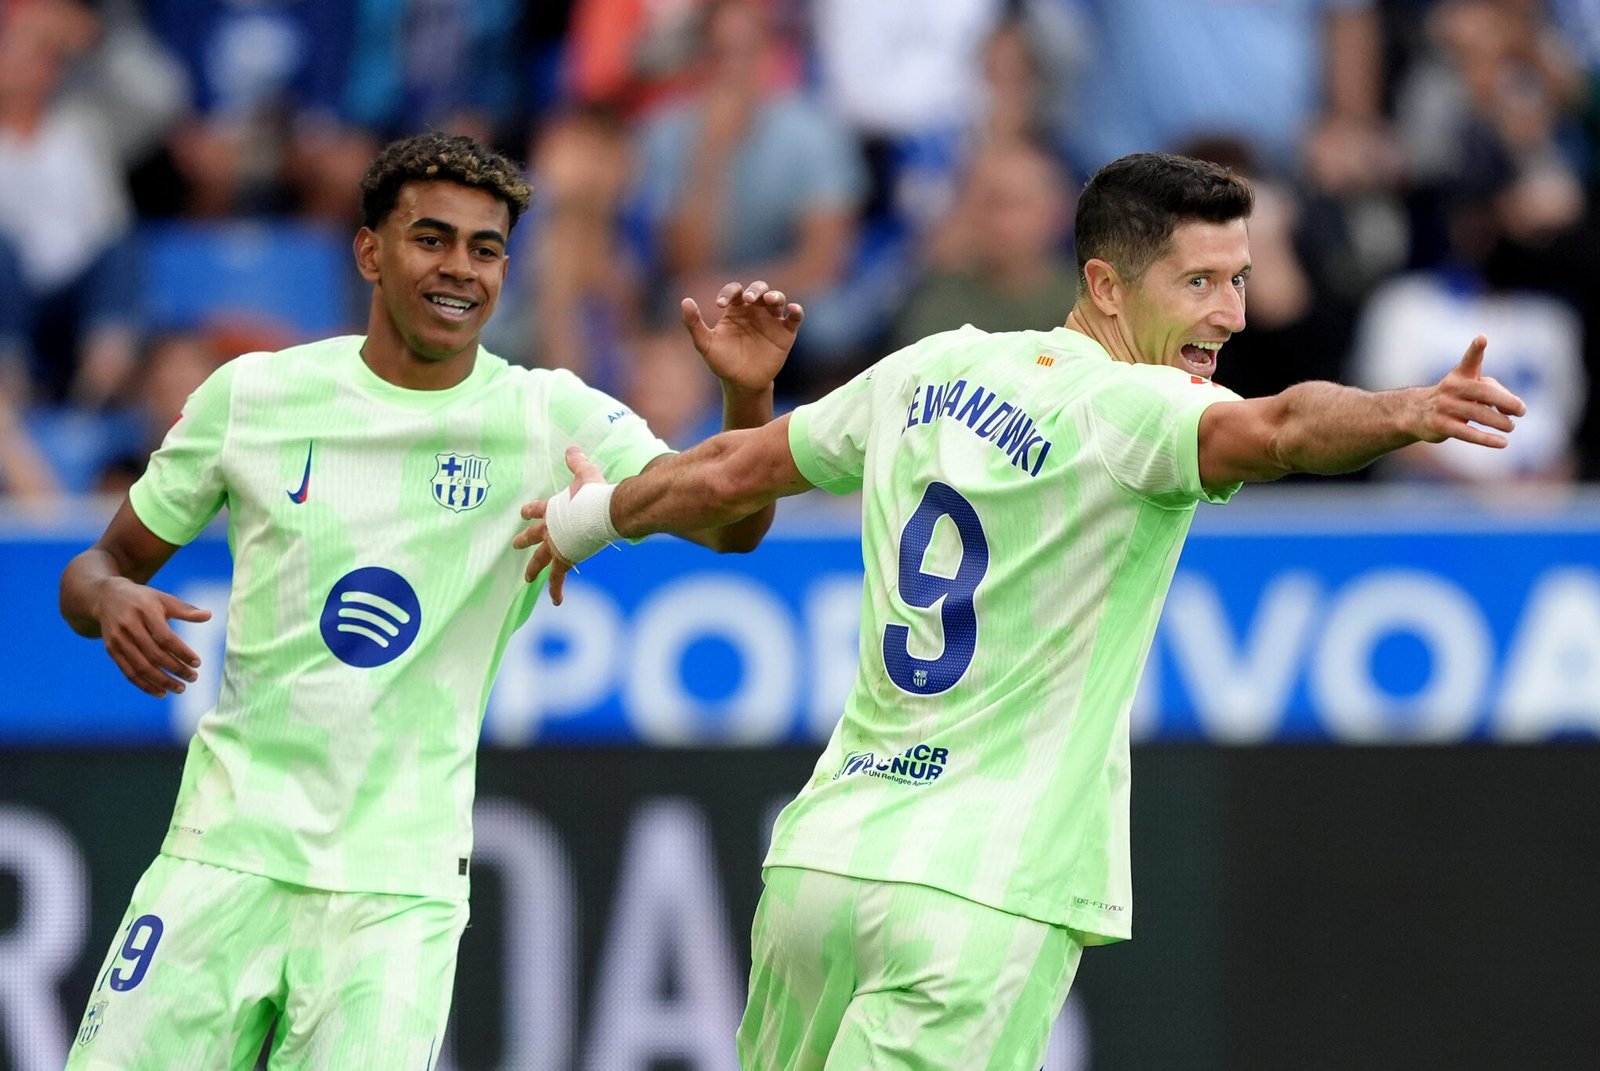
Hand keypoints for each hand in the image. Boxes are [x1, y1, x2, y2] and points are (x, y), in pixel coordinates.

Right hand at [95, 578, 209, 697]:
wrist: (107, 597)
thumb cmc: (143, 599)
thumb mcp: (164, 599)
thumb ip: (185, 610)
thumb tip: (209, 615)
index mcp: (145, 612)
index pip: (165, 638)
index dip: (182, 652)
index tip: (197, 663)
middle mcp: (129, 626)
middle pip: (154, 655)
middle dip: (175, 669)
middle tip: (193, 678)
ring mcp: (118, 640)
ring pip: (140, 667)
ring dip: (161, 681)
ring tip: (180, 688)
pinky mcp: (111, 650)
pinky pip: (128, 672)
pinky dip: (145, 685)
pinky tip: (161, 692)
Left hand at [514, 445, 606, 603]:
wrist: (606, 512)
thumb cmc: (596, 493)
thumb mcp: (586, 473)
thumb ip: (577, 462)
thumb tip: (572, 448)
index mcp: (552, 509)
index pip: (535, 509)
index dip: (529, 511)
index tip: (523, 513)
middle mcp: (550, 529)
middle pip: (532, 536)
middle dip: (523, 540)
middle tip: (515, 544)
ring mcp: (556, 546)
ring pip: (540, 560)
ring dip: (532, 569)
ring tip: (527, 578)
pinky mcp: (566, 560)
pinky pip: (558, 579)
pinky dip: (556, 591)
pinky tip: (556, 602)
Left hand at [682, 280, 803, 393]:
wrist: (741, 383)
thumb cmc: (722, 362)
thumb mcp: (705, 344)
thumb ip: (694, 324)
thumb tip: (685, 300)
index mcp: (736, 309)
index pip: (734, 291)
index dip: (729, 292)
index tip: (720, 305)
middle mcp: (755, 310)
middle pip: (759, 288)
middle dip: (755, 290)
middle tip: (748, 299)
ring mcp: (772, 320)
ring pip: (778, 299)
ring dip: (775, 296)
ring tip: (770, 300)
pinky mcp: (786, 332)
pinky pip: (795, 317)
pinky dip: (796, 311)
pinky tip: (793, 309)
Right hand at [1414, 336, 1526, 446]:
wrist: (1415, 413)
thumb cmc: (1453, 398)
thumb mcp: (1469, 388)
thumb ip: (1494, 393)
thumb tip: (1512, 411)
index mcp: (1460, 376)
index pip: (1469, 360)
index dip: (1476, 349)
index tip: (1482, 339)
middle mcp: (1451, 388)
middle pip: (1483, 392)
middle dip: (1506, 401)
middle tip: (1521, 410)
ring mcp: (1445, 407)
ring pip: (1479, 414)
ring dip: (1500, 422)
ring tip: (1510, 426)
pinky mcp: (1441, 426)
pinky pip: (1468, 433)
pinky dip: (1487, 439)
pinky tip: (1502, 443)